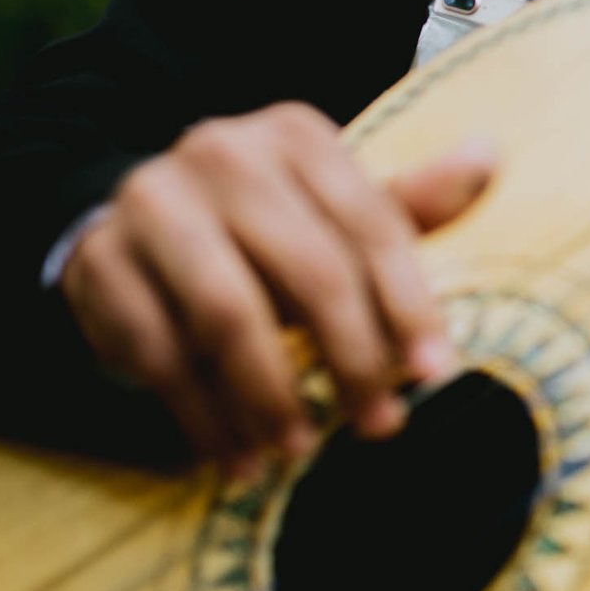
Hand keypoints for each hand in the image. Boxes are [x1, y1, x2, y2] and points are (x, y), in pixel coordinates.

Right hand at [59, 102, 494, 473]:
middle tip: (378, 425)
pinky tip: (236, 455)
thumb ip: (407, 203)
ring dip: (272, 396)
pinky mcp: (100, 262)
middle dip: (351, 358)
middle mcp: (222, 153)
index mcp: (295, 135)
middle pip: (309, 271)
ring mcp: (153, 203)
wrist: (131, 222)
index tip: (436, 374)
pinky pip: (160, 354)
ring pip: (229, 315)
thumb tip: (489, 159)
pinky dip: (204, 416)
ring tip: (299, 450)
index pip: (371, 224)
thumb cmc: (263, 227)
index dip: (409, 304)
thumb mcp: (333, 209)